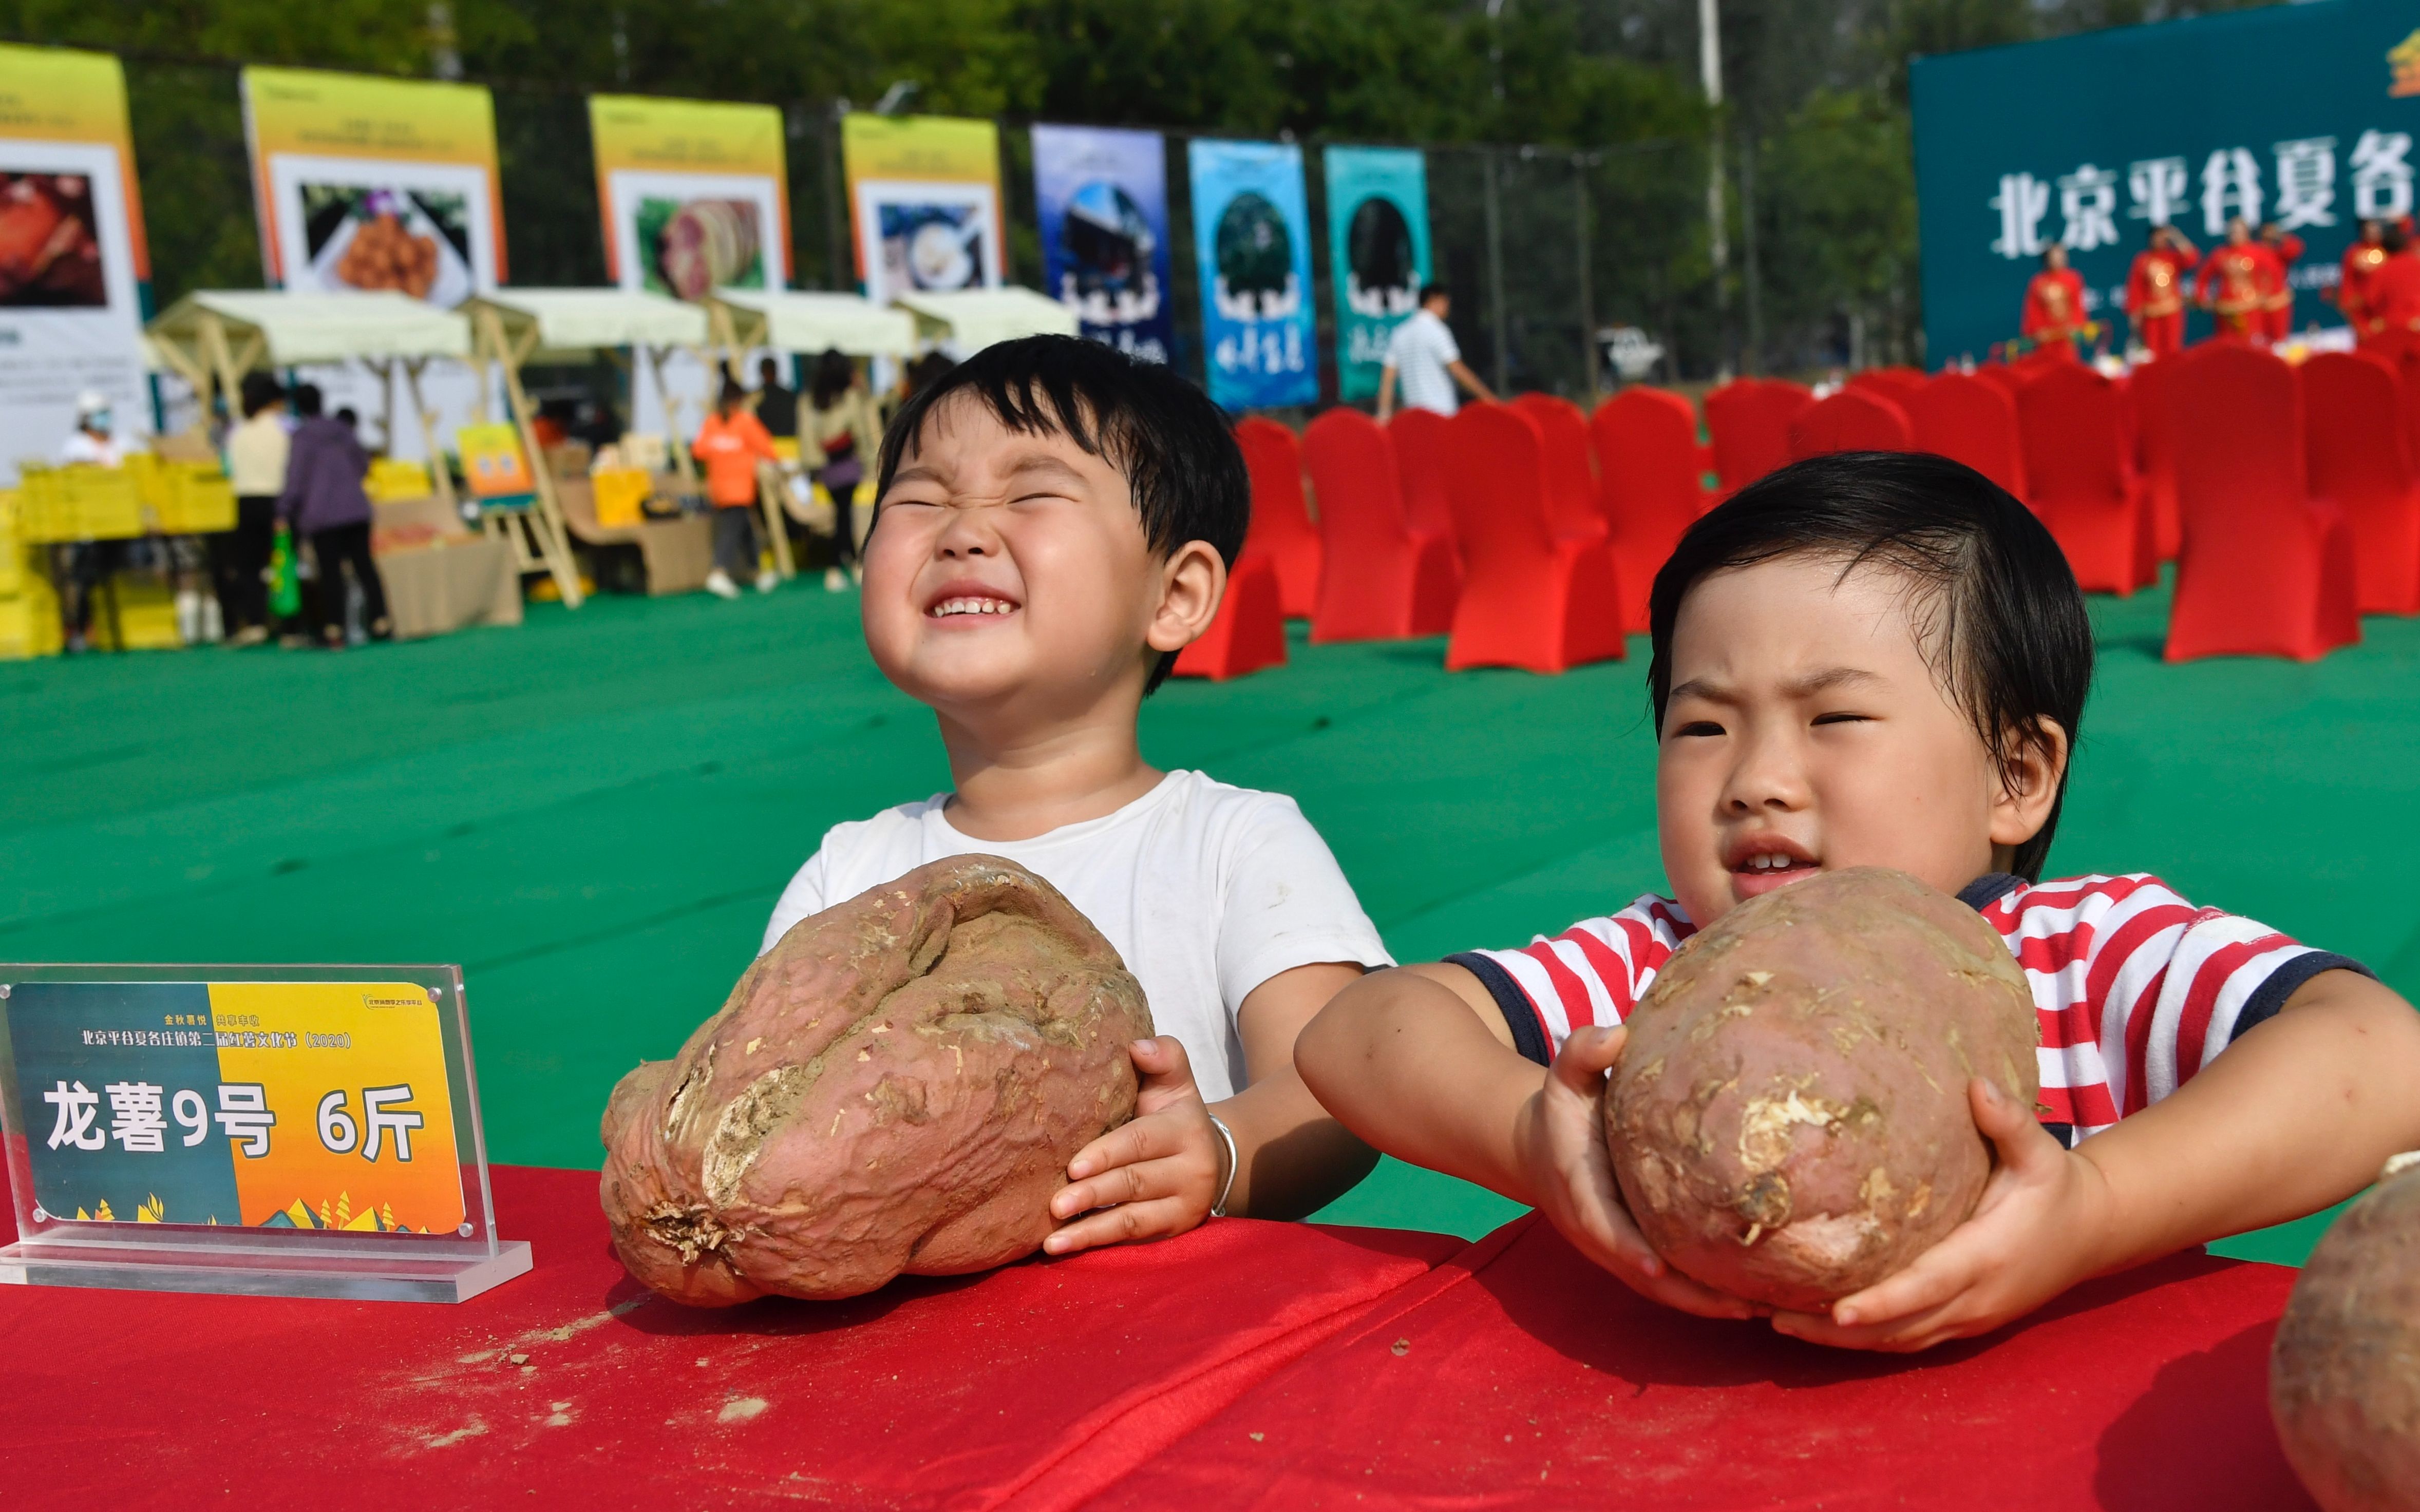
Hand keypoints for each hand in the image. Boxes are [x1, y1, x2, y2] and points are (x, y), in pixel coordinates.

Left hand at [1043, 1036, 1223, 1255]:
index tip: (1073, 1167)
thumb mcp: (1174, 1081)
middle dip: (1093, 1195)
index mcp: (1185, 1128)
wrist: (1211, 1156)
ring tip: (1052, 1240)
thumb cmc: (1172, 1114)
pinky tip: (1065, 1248)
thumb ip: (1162, 1057)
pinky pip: (1135, 1240)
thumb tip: (1137, 1046)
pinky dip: (1098, 1245)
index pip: (1142, 1140)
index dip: (1107, 1154)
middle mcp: (1192, 1170)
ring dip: (1091, 1231)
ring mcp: (1186, 1205)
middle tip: (1055, 1204)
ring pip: (1134, 1220)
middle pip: (1135, 1183)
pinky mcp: (1175, 1231)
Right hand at [1516, 1026, 1758, 1320]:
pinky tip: (1753, 1299)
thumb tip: (1617, 1033)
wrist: (1540, 1148)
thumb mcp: (1566, 1074)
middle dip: (1689, 1294)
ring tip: (1764, 1309)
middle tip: (1743, 1305)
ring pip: (1662, 1288)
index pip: (1602, 1225)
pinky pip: (1672, 1283)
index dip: (1628, 1247)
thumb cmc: (1564, 1108)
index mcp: (1581, 1188)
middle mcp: (1598, 1230)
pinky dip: (1706, 1296)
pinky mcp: (1636, 1254)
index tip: (1658, 1263)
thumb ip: (1584, 1051)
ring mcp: (1617, 1248)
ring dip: (1708, 1304)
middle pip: (1642, 1274)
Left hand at [1770, 1077, 2112, 1351]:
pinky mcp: (1965, 1324)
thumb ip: (2008, 1121)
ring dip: (1842, 1342)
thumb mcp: (2039, 1151)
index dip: (1880, 1303)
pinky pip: (1910, 1341)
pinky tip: (1820, 1328)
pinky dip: (1866, 1341)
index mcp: (1985, 1256)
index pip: (1924, 1287)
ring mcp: (1970, 1319)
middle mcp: (1975, 1298)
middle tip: (1774, 1318)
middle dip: (1838, 1330)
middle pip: (1900, 1328)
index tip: (1837, 1311)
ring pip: (1900, 1342)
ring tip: (1778, 1323)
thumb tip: (1976, 1085)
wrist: (2092, 1231)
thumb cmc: (2054, 1186)